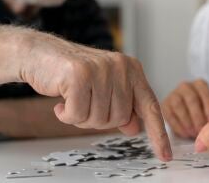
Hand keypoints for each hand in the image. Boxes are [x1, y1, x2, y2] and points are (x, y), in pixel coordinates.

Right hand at [10, 28, 171, 160]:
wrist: (42, 54)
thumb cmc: (75, 74)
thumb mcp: (105, 89)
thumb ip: (122, 107)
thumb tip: (136, 128)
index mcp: (132, 70)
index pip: (150, 106)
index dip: (158, 133)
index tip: (165, 155)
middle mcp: (122, 67)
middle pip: (119, 118)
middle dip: (99, 119)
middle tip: (85, 104)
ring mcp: (102, 69)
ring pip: (99, 118)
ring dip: (81, 117)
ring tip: (73, 99)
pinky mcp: (80, 74)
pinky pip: (78, 114)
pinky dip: (67, 115)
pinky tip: (61, 101)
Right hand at [162, 79, 208, 137]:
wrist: (187, 110)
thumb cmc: (203, 110)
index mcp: (200, 84)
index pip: (205, 94)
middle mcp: (186, 86)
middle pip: (192, 99)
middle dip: (198, 117)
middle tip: (202, 131)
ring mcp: (173, 94)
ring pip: (178, 105)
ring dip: (187, 121)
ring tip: (193, 134)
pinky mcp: (164, 104)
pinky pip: (169, 114)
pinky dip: (178, 126)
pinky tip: (185, 134)